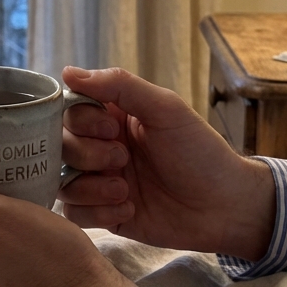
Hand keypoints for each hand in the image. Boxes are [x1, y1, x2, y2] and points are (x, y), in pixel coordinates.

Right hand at [59, 67, 275, 260]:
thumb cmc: (200, 152)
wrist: (224, 206)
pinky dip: (97, 211)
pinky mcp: (105, 214)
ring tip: (125, 191)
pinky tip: (129, 210)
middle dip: (88, 155)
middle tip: (124, 160)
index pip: (70, 111)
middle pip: (61, 146)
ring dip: (91, 187)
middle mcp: (102, 147)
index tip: (111, 129)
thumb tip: (68, 72)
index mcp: (113, 117)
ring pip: (63, 182)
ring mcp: (102, 182)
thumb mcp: (165, 109)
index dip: (82, 121)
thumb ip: (119, 85)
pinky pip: (74, 213)